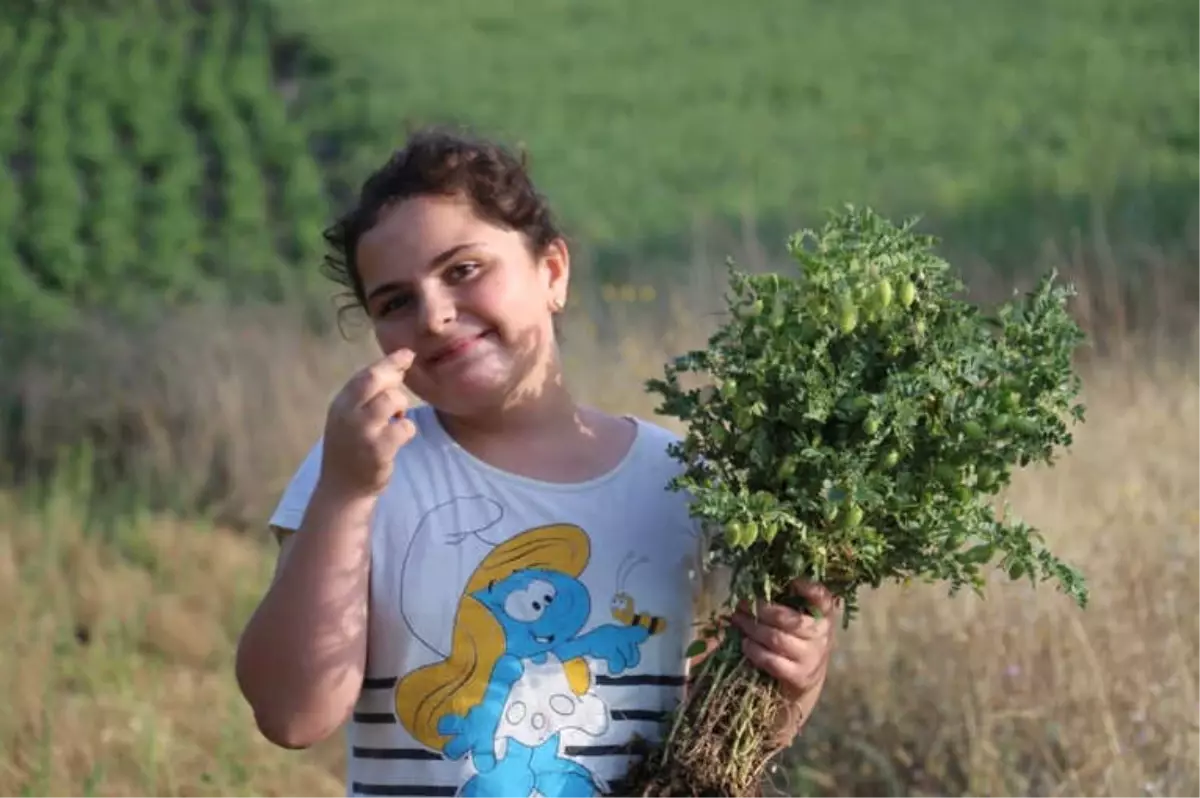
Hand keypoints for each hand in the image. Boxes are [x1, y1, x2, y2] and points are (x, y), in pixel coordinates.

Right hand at [319, 348, 417, 499]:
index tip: (407, 354)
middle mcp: (347, 415)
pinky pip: (404, 427)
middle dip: (395, 371)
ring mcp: (361, 432)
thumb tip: (394, 371)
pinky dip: (407, 429)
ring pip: (392, 400)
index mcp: (340, 404)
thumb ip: (365, 397)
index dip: (388, 362)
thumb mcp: (349, 418)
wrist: (342, 489)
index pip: (364, 374)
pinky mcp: (377, 450)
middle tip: (408, 369)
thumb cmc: (350, 449)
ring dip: (401, 406)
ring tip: (396, 418)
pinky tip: (398, 437)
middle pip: (375, 380)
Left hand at [730, 580, 837, 743]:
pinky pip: (772, 661)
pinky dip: (754, 651)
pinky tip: (745, 643)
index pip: (822, 598)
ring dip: (752, 628)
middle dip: (759, 609)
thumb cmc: (798, 637)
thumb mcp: (800, 617)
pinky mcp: (799, 676)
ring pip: (776, 638)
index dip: (809, 588)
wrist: (806, 676)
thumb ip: (787, 601)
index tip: (792, 581)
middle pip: (787, 618)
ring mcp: (811, 656)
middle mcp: (822, 634)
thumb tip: (754, 585)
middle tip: (742, 604)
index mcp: (824, 613)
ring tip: (737, 621)